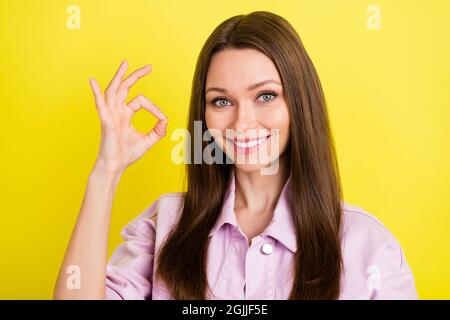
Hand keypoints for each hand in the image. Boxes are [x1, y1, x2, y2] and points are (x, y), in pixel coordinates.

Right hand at [89, 60, 167, 174]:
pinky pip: (100, 105)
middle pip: (125, 87)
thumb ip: (158, 130)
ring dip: (119, 76)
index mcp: (125, 114)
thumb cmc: (127, 154)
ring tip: (125, 63)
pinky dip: (96, 93)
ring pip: (113, 90)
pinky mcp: (106, 122)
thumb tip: (166, 120)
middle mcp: (117, 111)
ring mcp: (110, 115)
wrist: (115, 166)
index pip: (141, 101)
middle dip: (136, 76)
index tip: (162, 118)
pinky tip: (92, 81)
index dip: (154, 107)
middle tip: (149, 67)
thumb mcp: (148, 140)